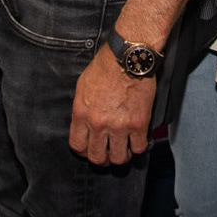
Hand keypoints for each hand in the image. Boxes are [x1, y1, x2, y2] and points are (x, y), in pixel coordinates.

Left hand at [69, 45, 154, 165]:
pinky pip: (139, 147)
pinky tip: (138, 141)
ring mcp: (119, 126)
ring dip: (121, 157)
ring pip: (119, 158)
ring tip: (124, 150)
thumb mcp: (82, 87)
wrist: (128, 57)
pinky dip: (138, 147)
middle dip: (102, 159)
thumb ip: (82, 109)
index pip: (78, 146)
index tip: (90, 149)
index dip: (84, 151)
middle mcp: (98, 124)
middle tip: (108, 154)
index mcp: (81, 114)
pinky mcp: (139, 123)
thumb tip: (84, 123)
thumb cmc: (105, 66)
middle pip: (97, 157)